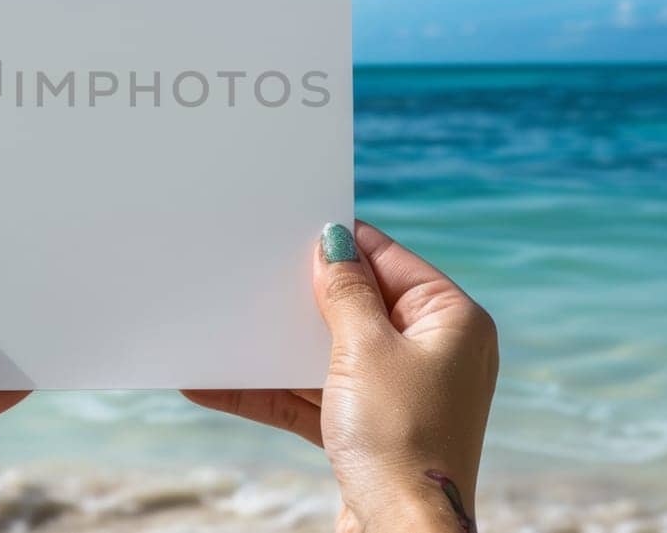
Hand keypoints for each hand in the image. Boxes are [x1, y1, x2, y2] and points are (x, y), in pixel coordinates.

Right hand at [185, 220, 497, 531]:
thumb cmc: (400, 438)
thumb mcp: (366, 349)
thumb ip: (346, 291)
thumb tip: (334, 242)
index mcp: (453, 320)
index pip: (389, 259)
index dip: (341, 244)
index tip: (291, 228)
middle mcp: (434, 353)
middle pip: (357, 306)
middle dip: (301, 298)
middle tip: (252, 272)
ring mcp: (400, 394)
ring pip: (328, 354)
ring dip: (276, 349)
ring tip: (224, 327)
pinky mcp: (368, 430)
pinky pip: (313, 396)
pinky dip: (271, 391)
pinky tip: (213, 384)